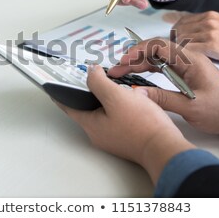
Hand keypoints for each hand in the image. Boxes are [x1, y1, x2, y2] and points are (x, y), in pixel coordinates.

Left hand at [55, 65, 194, 184]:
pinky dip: (116, 105)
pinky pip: (116, 118)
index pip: (68, 107)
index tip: (52, 86)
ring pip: (102, 113)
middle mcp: (99, 133)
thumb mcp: (116, 97)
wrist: (165, 147)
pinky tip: (126, 96)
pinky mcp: (127, 137)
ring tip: (107, 82)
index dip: (60, 94)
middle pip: (86, 109)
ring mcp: (113, 137)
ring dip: (103, 98)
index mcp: (91, 125)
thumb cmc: (142, 125)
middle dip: (85, 93)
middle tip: (86, 77)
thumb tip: (90, 72)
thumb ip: (99, 83)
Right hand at [108, 39, 218, 139]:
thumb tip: (136, 94)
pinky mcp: (184, 72)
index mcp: (190, 60)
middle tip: (115, 70)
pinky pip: (161, 66)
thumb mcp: (191, 107)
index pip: (158, 46)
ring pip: (156, 57)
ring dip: (138, 63)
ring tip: (120, 72)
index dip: (138, 52)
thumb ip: (163, 99)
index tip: (123, 62)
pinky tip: (135, 75)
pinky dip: (146, 69)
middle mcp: (186, 58)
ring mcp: (185, 64)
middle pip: (154, 50)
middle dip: (133, 58)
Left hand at [172, 11, 218, 66]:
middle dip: (174, 42)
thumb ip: (204, 26)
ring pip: (181, 39)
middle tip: (175, 51)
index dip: (175, 32)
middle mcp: (208, 21)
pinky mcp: (212, 44)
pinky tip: (187, 59)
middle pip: (179, 30)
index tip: (174, 42)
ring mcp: (210, 32)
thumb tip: (185, 33)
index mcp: (209, 15)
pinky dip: (185, 54)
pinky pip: (190, 48)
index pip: (182, 21)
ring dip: (178, 49)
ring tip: (181, 56)